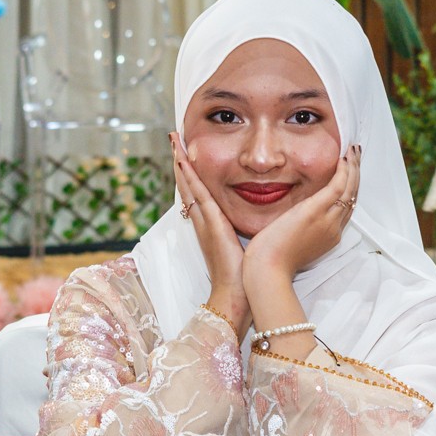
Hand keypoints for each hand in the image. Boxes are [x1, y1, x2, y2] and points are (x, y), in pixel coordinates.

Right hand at [172, 133, 246, 333]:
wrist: (236, 296)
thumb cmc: (243, 277)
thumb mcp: (244, 247)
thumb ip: (245, 233)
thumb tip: (260, 222)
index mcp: (212, 225)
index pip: (199, 193)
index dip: (192, 173)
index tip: (187, 154)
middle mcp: (204, 221)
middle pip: (189, 185)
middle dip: (181, 162)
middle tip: (174, 139)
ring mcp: (205, 221)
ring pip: (189, 185)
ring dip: (180, 163)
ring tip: (174, 141)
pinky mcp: (211, 224)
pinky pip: (198, 195)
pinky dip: (189, 177)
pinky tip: (183, 161)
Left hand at [242, 145, 361, 286]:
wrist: (268, 270)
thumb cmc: (272, 260)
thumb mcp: (291, 242)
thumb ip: (297, 227)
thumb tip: (293, 216)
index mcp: (328, 236)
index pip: (345, 209)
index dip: (349, 189)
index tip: (348, 174)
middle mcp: (333, 228)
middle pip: (352, 197)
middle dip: (356, 175)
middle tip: (356, 156)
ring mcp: (328, 220)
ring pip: (350, 189)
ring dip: (353, 167)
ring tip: (353, 151)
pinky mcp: (316, 211)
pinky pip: (338, 186)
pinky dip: (344, 171)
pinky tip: (343, 158)